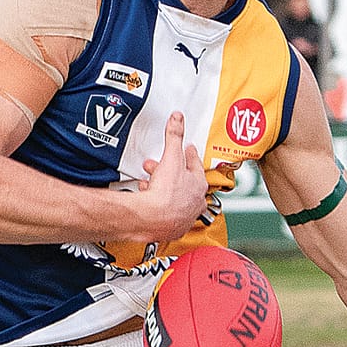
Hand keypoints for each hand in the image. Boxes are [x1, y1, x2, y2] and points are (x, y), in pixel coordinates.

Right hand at [129, 112, 208, 243]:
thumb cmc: (166, 194)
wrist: (153, 219)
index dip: (189, 155)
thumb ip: (174, 136)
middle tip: (158, 165)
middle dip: (169, 171)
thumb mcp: (171, 157)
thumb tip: (178, 119)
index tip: (187, 149)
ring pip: (174, 198)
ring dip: (162, 188)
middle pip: (183, 182)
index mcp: (198, 185)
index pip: (195, 165)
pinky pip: (165, 212)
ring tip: (150, 182)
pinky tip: (148, 199)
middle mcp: (195, 202)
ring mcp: (184, 216)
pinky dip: (157, 204)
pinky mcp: (171, 227)